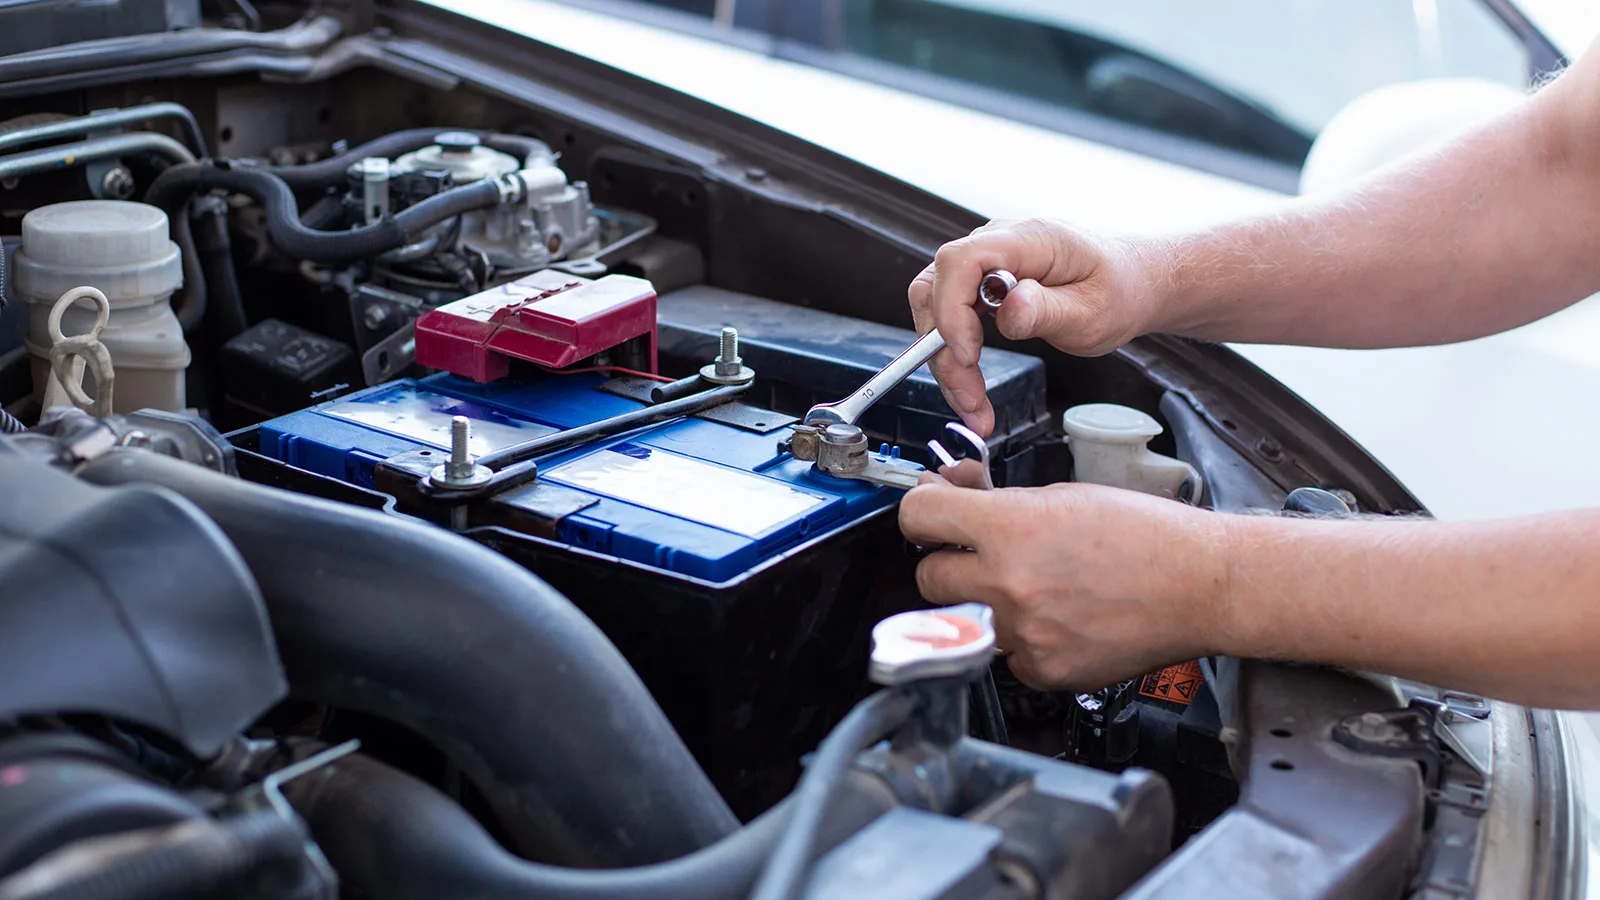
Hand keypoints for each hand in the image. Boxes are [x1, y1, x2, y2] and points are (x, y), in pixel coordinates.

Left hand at [899, 479, 1231, 690]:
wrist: (1202, 585)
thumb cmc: (1147, 535)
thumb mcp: (1064, 496)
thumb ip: (1000, 503)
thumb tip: (955, 495)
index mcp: (1010, 530)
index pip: (918, 518)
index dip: (922, 511)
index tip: (932, 514)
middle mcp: (1008, 585)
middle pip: (928, 576)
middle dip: (949, 561)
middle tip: (980, 554)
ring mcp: (1023, 634)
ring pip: (965, 618)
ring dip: (985, 602)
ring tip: (1033, 588)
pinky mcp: (1043, 671)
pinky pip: (1005, 655)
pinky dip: (1021, 640)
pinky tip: (1057, 619)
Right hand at [909, 219, 1168, 435]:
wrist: (1130, 283)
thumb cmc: (1118, 291)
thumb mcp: (1094, 311)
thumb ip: (1048, 310)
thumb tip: (1009, 308)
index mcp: (1029, 239)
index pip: (962, 260)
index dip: (952, 309)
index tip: (968, 355)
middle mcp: (999, 243)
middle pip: (936, 287)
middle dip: (943, 349)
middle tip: (969, 398)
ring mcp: (987, 262)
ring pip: (935, 306)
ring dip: (944, 359)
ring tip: (971, 403)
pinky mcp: (982, 283)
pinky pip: (950, 315)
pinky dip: (954, 355)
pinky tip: (970, 386)